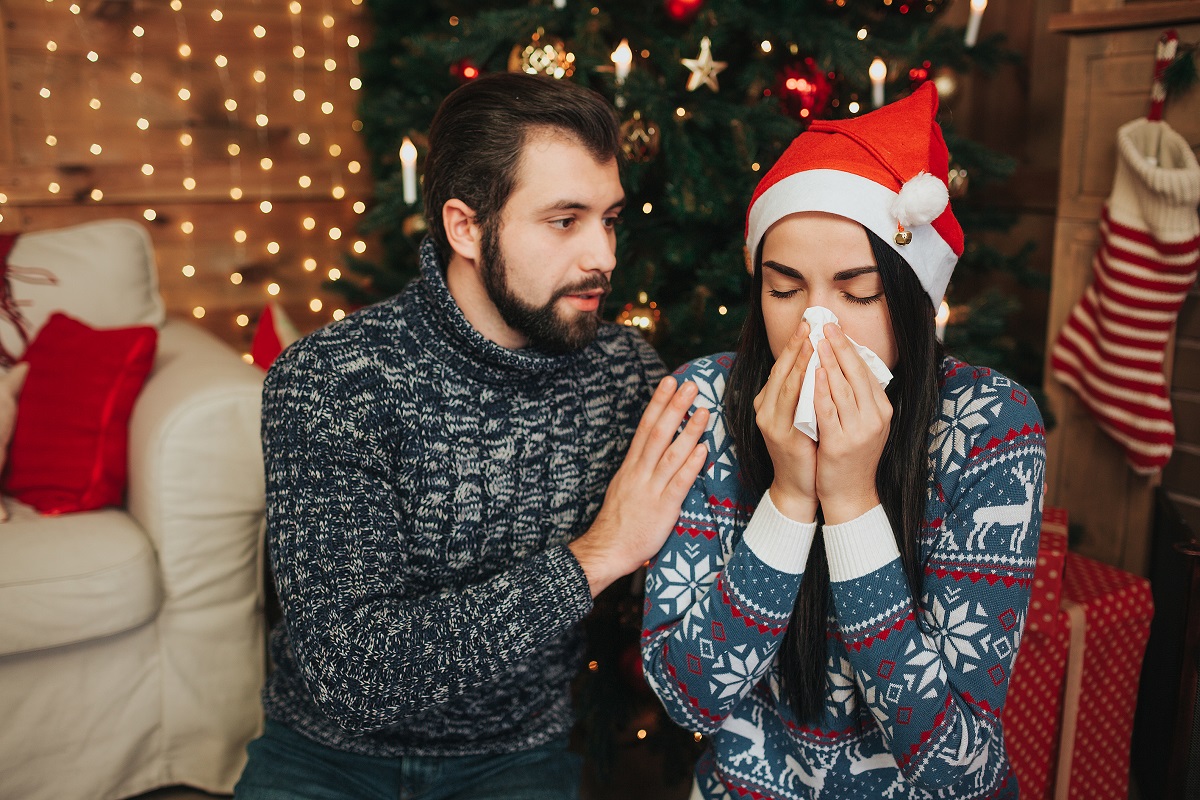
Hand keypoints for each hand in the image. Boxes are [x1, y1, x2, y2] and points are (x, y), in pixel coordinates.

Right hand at [570, 376, 708, 596]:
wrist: (607, 550)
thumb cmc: (619, 522)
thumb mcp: (624, 487)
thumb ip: (640, 469)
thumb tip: (656, 452)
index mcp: (631, 466)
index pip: (645, 427)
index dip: (658, 403)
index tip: (669, 382)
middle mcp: (640, 472)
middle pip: (658, 433)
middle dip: (675, 407)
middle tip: (690, 384)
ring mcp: (651, 489)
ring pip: (671, 454)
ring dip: (688, 431)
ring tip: (703, 411)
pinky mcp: (662, 508)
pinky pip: (678, 483)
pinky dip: (691, 465)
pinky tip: (702, 449)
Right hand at [753, 322, 817, 522]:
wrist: (799, 485)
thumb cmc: (806, 447)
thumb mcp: (802, 414)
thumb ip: (806, 391)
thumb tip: (824, 361)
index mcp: (769, 401)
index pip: (781, 366)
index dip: (793, 344)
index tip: (807, 322)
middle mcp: (765, 409)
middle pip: (780, 370)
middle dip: (794, 345)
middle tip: (807, 322)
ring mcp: (771, 423)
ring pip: (785, 385)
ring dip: (798, 361)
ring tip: (810, 341)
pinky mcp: (783, 437)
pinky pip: (793, 407)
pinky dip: (803, 388)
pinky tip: (814, 374)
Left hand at [812, 323, 891, 523]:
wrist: (850, 494)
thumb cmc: (853, 455)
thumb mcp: (864, 423)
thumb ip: (859, 397)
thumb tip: (850, 364)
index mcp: (882, 410)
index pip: (866, 371)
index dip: (851, 348)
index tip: (836, 328)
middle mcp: (875, 418)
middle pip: (857, 374)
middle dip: (840, 347)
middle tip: (826, 325)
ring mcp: (859, 431)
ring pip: (843, 389)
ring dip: (829, 362)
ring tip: (817, 340)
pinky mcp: (840, 444)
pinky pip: (829, 411)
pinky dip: (822, 390)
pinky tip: (814, 373)